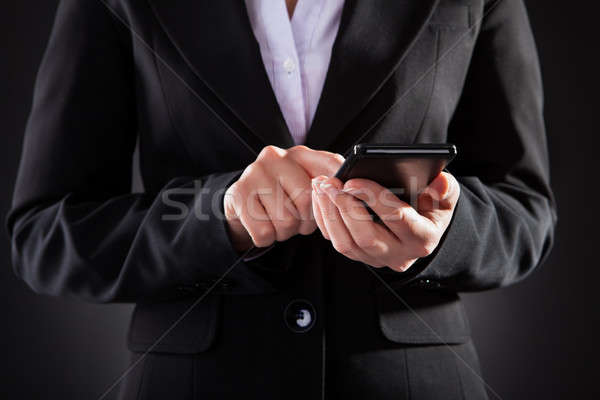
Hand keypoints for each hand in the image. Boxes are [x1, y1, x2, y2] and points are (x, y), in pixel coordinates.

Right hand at [225, 145, 343, 250]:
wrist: (241, 204)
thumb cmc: (282, 197)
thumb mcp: (307, 187)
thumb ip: (330, 186)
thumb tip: (351, 194)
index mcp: (301, 154)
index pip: (332, 170)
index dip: (334, 197)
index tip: (330, 209)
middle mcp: (276, 156)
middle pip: (307, 201)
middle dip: (305, 222)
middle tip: (297, 221)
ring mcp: (255, 172)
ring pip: (286, 220)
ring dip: (285, 232)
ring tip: (279, 222)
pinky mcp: (238, 193)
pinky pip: (264, 231)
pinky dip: (267, 239)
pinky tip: (264, 226)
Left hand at [311, 172, 459, 271]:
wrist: (422, 228)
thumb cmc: (431, 206)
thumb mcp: (445, 197)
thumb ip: (445, 189)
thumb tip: (439, 182)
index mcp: (423, 239)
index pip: (396, 218)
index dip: (373, 198)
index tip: (353, 180)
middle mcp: (400, 255)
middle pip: (365, 236)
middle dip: (344, 207)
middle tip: (330, 182)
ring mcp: (378, 260)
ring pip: (346, 243)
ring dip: (329, 213)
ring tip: (321, 186)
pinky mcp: (361, 258)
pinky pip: (337, 243)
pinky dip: (325, 219)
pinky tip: (320, 198)